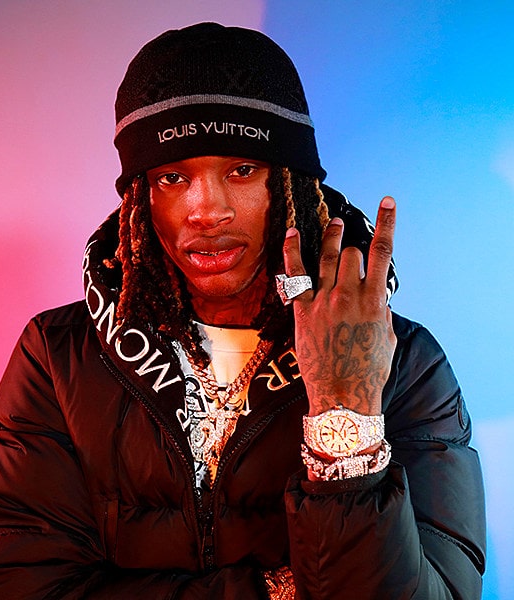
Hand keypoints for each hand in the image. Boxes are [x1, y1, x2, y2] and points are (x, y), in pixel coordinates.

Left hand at [282, 196, 396, 416]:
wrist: (343, 396)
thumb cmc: (369, 371)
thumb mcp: (386, 338)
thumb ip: (381, 311)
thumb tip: (376, 297)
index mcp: (374, 302)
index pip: (381, 253)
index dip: (386, 223)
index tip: (387, 203)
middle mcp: (349, 296)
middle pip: (351, 254)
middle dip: (354, 249)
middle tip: (352, 246)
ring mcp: (323, 302)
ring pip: (328, 258)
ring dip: (332, 238)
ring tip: (334, 224)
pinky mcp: (303, 311)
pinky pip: (295, 275)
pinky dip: (293, 252)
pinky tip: (292, 233)